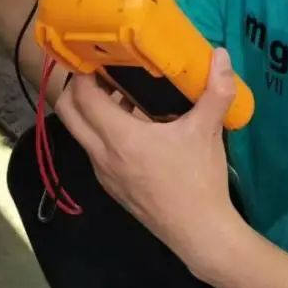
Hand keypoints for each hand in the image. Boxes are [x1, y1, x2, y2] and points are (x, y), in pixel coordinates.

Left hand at [54, 47, 241, 264]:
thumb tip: (220, 54)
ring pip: (81, 133)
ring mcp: (104, 173)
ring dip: (92, 110)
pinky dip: (103, 131)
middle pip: (68, 113)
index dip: (84, 72)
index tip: (98, 54)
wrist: (198, 233)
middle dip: (77, 87)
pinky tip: (137, 127)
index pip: (82, 96)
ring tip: (122, 93)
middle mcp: (102, 154)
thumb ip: (215, 90)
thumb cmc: (198, 179)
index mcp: (119, 138)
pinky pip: (95, 150)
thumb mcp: (208, 130)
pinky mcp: (112, 186)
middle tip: (102, 71)